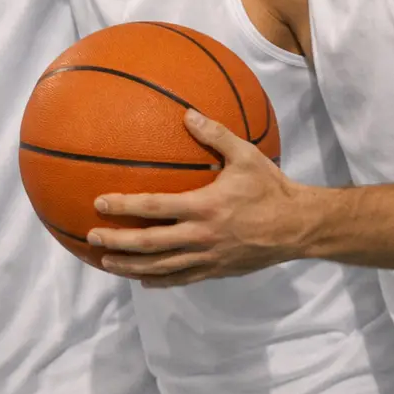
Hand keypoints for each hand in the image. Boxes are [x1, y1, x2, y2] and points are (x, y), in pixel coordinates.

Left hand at [87, 110, 312, 286]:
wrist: (300, 226)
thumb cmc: (271, 187)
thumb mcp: (246, 155)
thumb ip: (215, 134)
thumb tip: (186, 112)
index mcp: (205, 206)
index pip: (155, 208)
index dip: (124, 206)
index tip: (99, 203)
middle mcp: (202, 236)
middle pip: (151, 244)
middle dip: (118, 243)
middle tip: (92, 237)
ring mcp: (209, 257)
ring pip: (162, 267)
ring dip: (131, 266)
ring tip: (106, 264)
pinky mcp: (218, 270)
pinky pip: (183, 278)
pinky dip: (160, 280)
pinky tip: (143, 279)